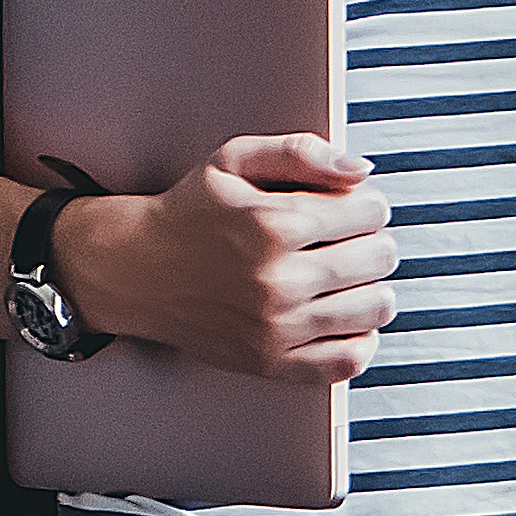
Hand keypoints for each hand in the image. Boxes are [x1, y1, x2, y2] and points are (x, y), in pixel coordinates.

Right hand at [52, 133, 392, 385]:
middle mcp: (277, 279)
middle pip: (379, 258)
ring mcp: (277, 327)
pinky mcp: (273, 362)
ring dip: (371, 286)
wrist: (136, 270)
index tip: (348, 205)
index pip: (370, 211)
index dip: (365, 202)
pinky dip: (360, 337)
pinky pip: (350, 359)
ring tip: (345, 275)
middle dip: (370, 240)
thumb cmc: (188, 213)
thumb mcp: (232, 160)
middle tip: (344, 238)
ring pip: (375, 307)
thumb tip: (360, 169)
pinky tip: (341, 315)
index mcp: (271, 224)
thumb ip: (300, 153)